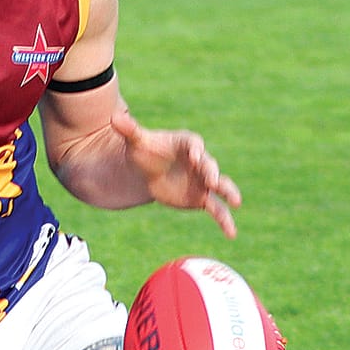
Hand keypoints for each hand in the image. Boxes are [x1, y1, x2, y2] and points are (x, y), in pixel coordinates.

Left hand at [111, 108, 240, 237]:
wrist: (149, 172)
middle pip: (209, 165)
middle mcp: (200, 161)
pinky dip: (224, 220)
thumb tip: (114, 117)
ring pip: (221, 186)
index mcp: (187, 143)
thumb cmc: (146, 152)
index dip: (195, 149)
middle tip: (213, 180)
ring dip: (228, 192)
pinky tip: (231, 233)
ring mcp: (204, 181)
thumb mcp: (137, 142)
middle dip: (211, 172)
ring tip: (236, 201)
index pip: (194, 144)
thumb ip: (130, 130)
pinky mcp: (202, 198)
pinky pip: (216, 209)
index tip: (194, 155)